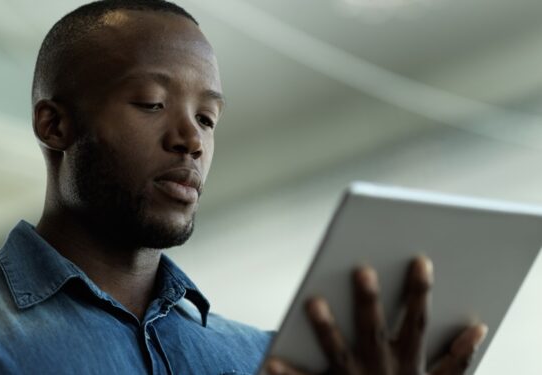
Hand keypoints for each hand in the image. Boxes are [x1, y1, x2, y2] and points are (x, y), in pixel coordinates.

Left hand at [266, 256, 487, 374]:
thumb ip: (457, 359)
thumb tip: (477, 329)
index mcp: (408, 362)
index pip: (417, 321)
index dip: (420, 292)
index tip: (420, 261)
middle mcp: (381, 368)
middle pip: (374, 329)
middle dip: (370, 301)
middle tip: (362, 270)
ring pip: (338, 351)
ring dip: (327, 327)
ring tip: (313, 302)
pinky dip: (287, 374)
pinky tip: (269, 364)